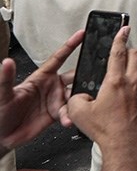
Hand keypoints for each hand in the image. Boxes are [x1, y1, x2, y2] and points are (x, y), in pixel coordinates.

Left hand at [0, 30, 82, 153]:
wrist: (2, 136)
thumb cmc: (0, 112)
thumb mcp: (3, 93)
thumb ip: (6, 78)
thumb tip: (6, 62)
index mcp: (41, 77)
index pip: (58, 58)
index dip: (70, 46)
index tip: (82, 35)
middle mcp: (51, 87)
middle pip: (74, 76)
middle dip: (85, 76)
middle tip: (94, 78)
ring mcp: (56, 100)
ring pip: (76, 96)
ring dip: (80, 100)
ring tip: (80, 104)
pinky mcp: (58, 114)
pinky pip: (71, 112)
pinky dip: (72, 116)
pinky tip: (69, 120)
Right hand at [65, 26, 136, 151]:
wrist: (125, 144)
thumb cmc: (106, 129)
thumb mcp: (79, 112)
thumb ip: (76, 97)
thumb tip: (81, 94)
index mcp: (115, 81)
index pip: (119, 52)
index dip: (120, 37)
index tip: (123, 28)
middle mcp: (133, 82)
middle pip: (136, 54)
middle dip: (128, 49)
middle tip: (121, 50)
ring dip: (133, 64)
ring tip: (123, 69)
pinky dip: (136, 79)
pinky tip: (128, 87)